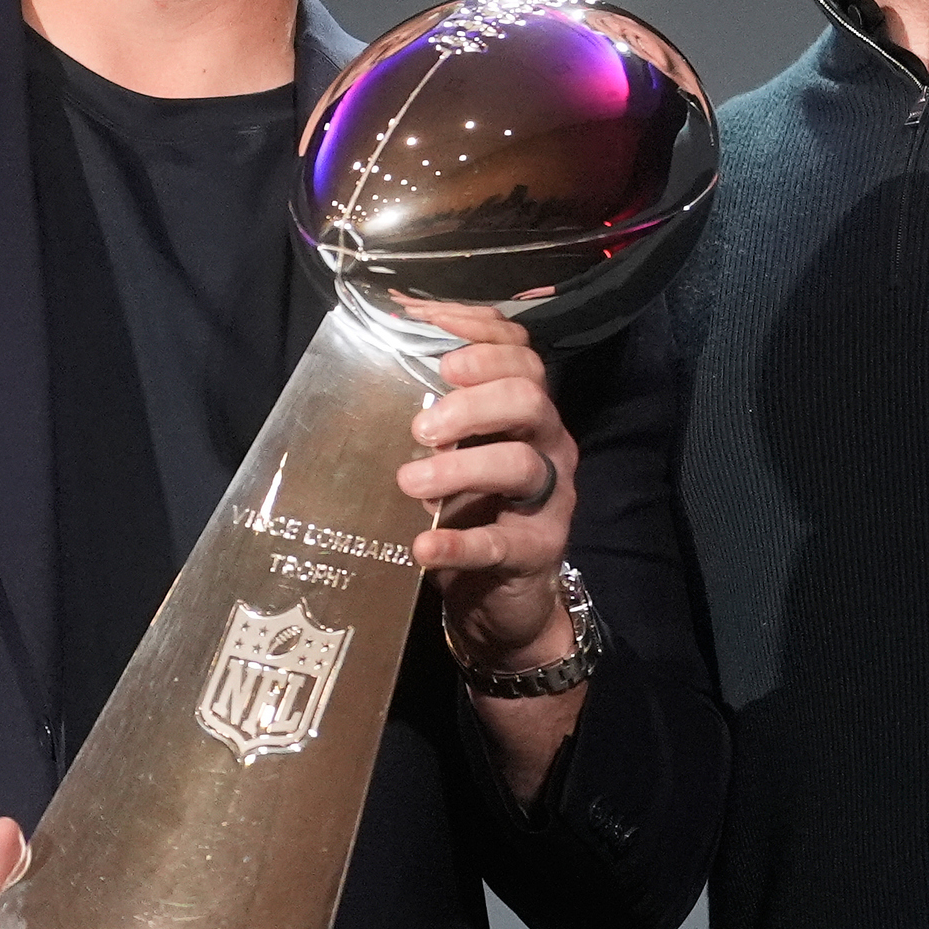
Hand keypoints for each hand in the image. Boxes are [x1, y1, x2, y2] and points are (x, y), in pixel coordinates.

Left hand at [393, 298, 576, 671]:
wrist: (506, 596)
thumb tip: (378, 364)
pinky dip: (458, 543)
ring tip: (410, 481)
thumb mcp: (458, 454)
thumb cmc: (473, 510)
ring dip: (460, 468)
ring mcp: (550, 499)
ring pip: (520, 465)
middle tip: (421, 426)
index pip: (521, 355)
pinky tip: (424, 546)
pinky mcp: (537, 551)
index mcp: (528, 411)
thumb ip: (437, 415)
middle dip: (472, 401)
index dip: (480, 335)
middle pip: (528, 398)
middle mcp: (548, 445)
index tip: (432, 332)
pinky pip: (499, 543)